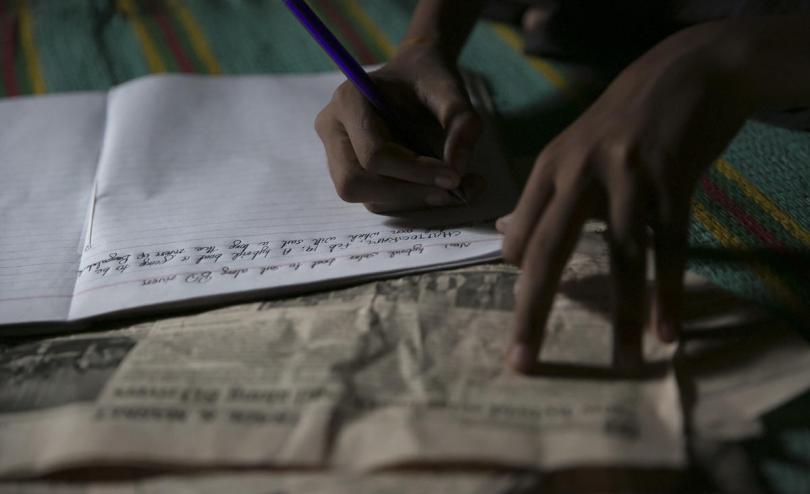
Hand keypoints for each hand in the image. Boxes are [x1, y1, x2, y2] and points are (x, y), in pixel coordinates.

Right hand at [315, 45, 482, 212]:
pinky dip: (413, 200)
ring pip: (367, 199)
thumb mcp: (451, 89)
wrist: (416, 75)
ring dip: (414, 200)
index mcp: (348, 100)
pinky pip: (378, 201)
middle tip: (452, 191)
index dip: (416, 172)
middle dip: (407, 194)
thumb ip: (462, 123)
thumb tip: (458, 170)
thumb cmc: (428, 77)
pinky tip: (440, 186)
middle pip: (355, 184)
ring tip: (456, 188)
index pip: (374, 155)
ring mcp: (337, 154)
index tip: (455, 176)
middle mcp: (333, 129)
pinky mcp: (352, 172)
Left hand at [496, 22, 755, 372]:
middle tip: (522, 361)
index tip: (529, 305)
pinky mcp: (674, 180)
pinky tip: (665, 330)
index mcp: (549, 168)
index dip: (521, 274)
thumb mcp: (569, 149)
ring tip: (622, 363)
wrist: (683, 72)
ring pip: (621, 256)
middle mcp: (580, 173)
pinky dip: (669, 292)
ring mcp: (629, 177)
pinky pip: (671, 247)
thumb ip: (540, 196)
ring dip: (621, 315)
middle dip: (533, 312)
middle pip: (549, 251)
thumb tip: (505, 239)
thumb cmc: (619, 121)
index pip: (520, 237)